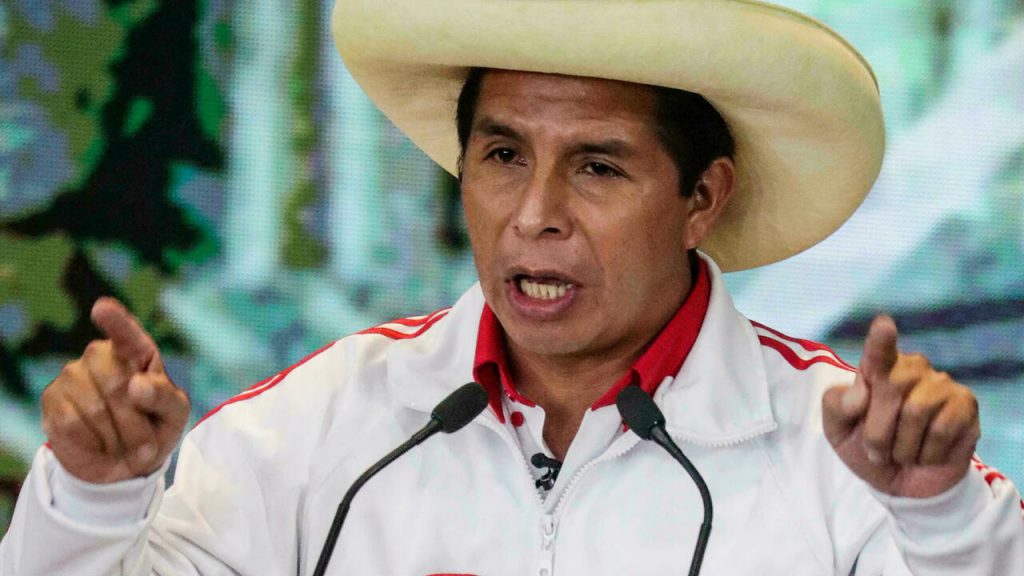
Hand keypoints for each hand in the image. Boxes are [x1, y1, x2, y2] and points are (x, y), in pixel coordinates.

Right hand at [41, 297, 190, 482]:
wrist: (125, 463)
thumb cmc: (156, 428)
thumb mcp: (175, 414)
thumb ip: (164, 396)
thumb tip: (136, 384)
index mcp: (137, 351)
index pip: (126, 332)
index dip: (115, 321)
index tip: (102, 309)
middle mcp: (101, 355)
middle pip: (117, 385)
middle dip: (136, 423)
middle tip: (146, 444)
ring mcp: (72, 374)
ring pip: (94, 409)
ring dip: (116, 438)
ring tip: (124, 445)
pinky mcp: (52, 398)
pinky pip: (72, 425)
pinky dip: (93, 444)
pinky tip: (100, 445)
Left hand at [822, 316, 979, 497]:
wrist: (903, 484)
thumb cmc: (868, 449)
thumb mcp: (838, 431)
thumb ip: (837, 407)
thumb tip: (860, 394)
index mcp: (877, 368)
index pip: (879, 350)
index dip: (881, 340)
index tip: (884, 326)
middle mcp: (911, 368)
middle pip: (891, 386)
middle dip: (878, 430)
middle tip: (878, 452)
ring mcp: (941, 383)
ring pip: (916, 411)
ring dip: (903, 446)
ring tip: (903, 454)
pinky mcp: (966, 404)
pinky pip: (942, 429)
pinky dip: (927, 452)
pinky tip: (927, 455)